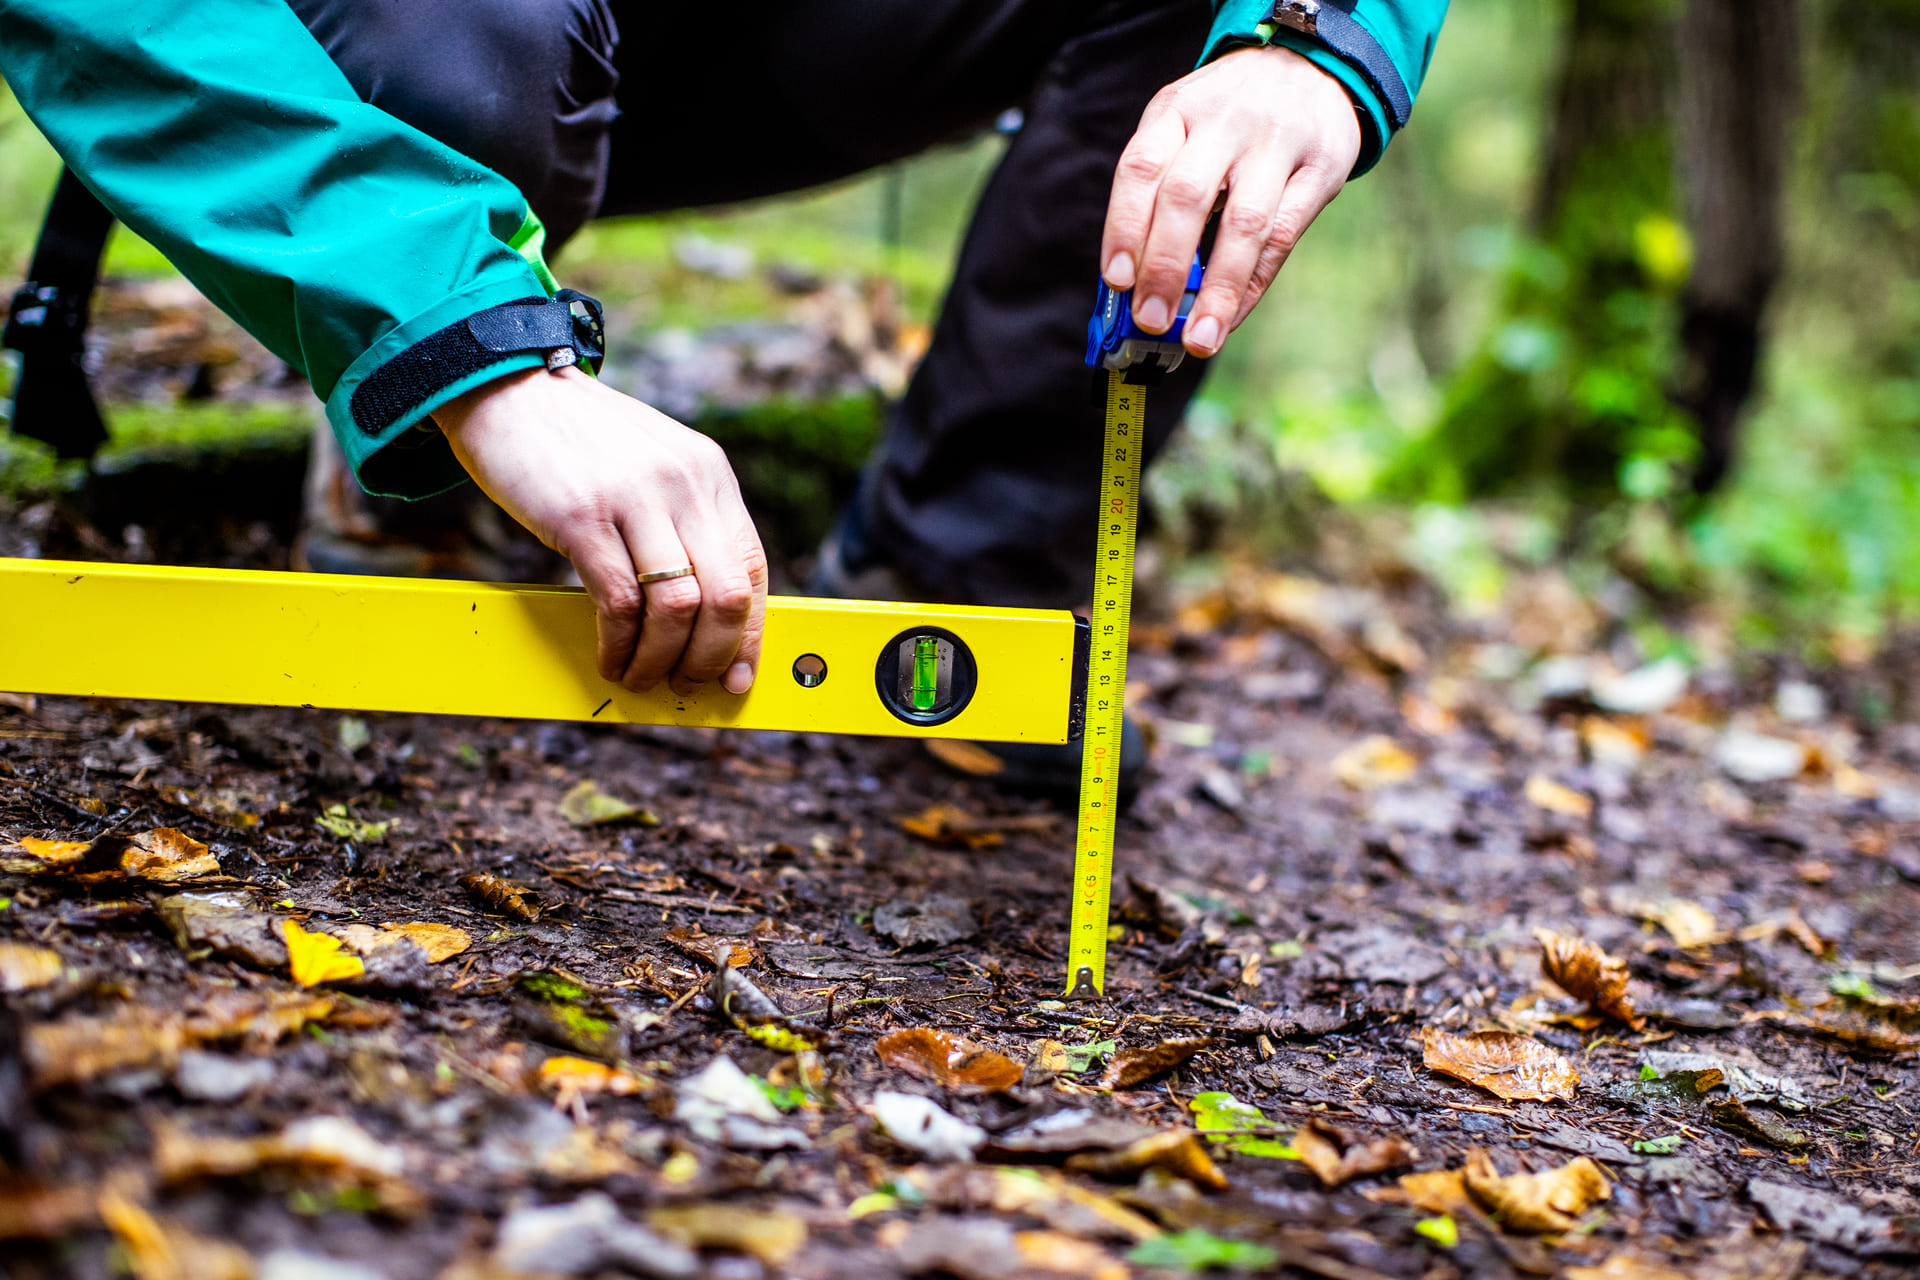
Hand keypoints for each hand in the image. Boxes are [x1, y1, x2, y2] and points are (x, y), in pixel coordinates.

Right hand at [434, 367, 767, 696]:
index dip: (748, 633)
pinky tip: (609, 657)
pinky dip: (619, 646)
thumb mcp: (651, 466)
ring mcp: (634, 499)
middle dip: (711, 657)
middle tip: (687, 684)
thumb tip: (700, 611)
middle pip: (725, 596)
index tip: (736, 675)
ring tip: (639, 676)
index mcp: (709, 474)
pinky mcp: (582, 518)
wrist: (506, 384)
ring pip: (677, 609)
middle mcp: (682, 484)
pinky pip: (619, 604)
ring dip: (661, 659)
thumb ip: (681, 522)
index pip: (751, 568)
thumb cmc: (577, 441)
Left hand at [1100, 44, 1361, 357]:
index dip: (1125, 227)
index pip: (1141, 168)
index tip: (1117, 280)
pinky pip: (1283, 236)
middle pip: (1188, 197)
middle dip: (1165, 267)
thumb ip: (1159, 194)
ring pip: (1243, 223)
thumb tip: (1133, 286)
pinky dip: (1252, 284)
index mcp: (1177, 110)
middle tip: (1149, 320)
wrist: (1311, 66)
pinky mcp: (1321, 168)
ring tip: (1198, 339)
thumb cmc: (1227, 119)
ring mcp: (1277, 143)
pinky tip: (1230, 316)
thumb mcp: (1185, 128)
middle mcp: (1224, 122)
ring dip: (1217, 290)